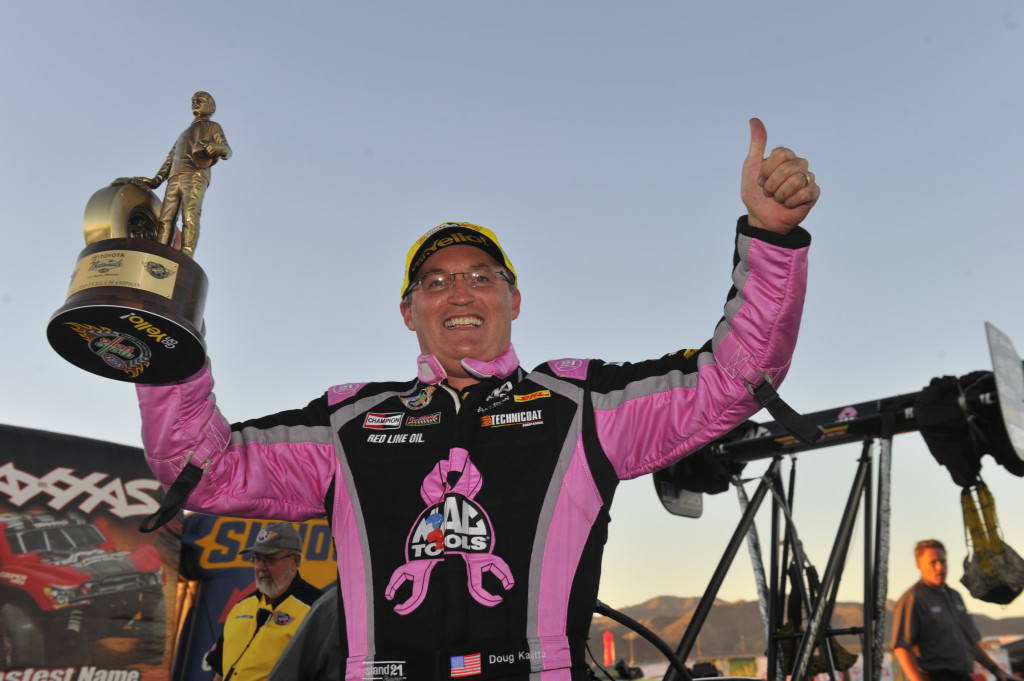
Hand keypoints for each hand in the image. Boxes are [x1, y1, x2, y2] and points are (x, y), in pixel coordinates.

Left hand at [741, 118, 818, 233]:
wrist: (761, 218)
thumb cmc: (755, 193)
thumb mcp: (751, 167)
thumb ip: (757, 143)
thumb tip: (754, 119)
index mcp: (785, 156)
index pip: (780, 154)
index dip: (766, 170)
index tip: (760, 180)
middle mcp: (799, 164)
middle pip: (787, 168)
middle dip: (772, 185)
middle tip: (769, 192)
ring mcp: (808, 178)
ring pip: (796, 181)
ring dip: (780, 195)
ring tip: (778, 199)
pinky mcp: (814, 193)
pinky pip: (805, 193)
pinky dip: (790, 202)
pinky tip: (788, 205)